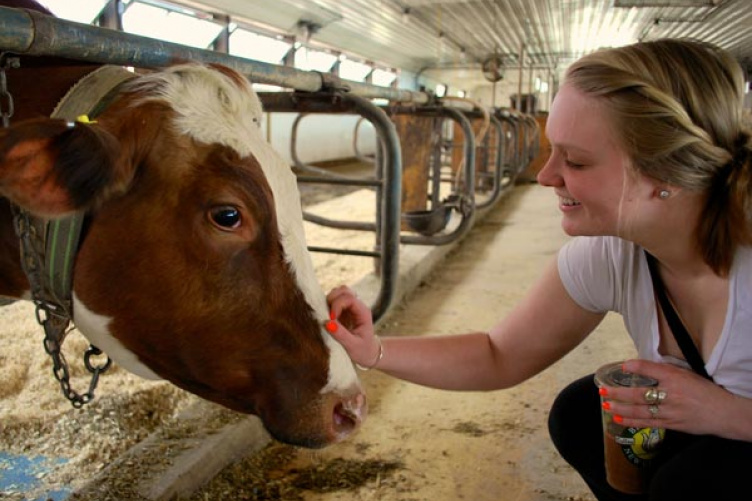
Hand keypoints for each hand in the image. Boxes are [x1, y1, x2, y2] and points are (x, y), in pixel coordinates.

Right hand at [325, 285, 379, 367]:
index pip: (350, 298)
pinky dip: (328, 304)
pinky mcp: (343, 310)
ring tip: (327, 316)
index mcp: (363, 312)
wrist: (368, 354)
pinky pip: (334, 299)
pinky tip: (327, 316)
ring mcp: (350, 307)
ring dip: (330, 300)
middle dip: (332, 300)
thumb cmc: (363, 351)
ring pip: (338, 292)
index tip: (332, 319)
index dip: (338, 305)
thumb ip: (341, 335)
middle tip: (328, 316)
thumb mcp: (352, 346)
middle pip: (344, 290)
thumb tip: (327, 323)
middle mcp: (357, 306)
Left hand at [601, 359, 734, 436]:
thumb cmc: (703, 390)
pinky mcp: (671, 424)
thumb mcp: (686, 374)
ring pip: (640, 411)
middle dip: (618, 393)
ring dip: (620, 409)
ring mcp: (670, 411)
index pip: (653, 369)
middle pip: (640, 394)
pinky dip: (632, 421)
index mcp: (676, 378)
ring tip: (605, 405)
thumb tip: (640, 366)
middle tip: (602, 390)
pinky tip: (618, 420)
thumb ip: (665, 371)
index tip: (623, 365)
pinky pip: (648, 423)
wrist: (723, 413)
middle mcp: (671, 394)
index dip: (637, 367)